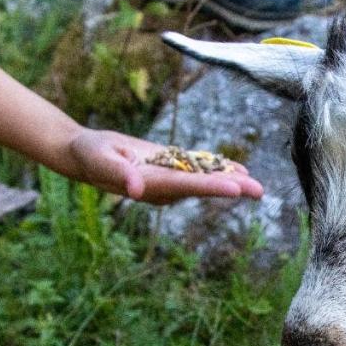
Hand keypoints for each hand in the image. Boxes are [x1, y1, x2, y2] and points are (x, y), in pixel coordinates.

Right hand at [64, 128, 263, 204]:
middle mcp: (164, 186)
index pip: (186, 186)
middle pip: (202, 186)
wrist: (86, 155)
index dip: (212, 187)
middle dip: (231, 188)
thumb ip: (118, 174)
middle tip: (259, 191)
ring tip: (255, 183)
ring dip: (229, 179)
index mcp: (151, 185)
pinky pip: (196, 169)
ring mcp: (167, 178)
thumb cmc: (90, 156)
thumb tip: (135, 189)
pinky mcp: (168, 167)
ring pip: (203, 178)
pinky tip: (237, 168)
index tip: (236, 189)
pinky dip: (217, 168)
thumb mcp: (101, 160)